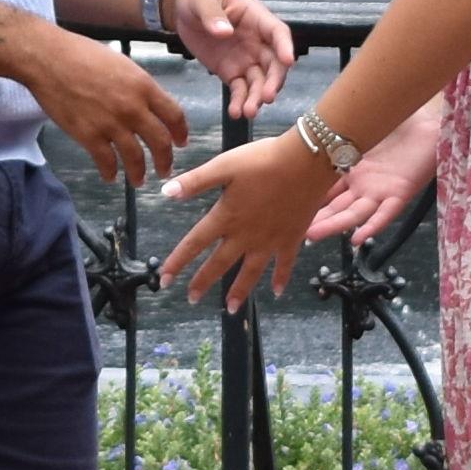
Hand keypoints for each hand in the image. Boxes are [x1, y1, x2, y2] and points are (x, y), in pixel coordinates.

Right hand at [27, 29, 188, 187]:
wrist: (48, 59)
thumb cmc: (82, 54)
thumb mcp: (121, 64)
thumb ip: (137, 87)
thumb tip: (146, 104)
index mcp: (143, 86)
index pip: (174, 115)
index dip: (180, 132)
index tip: (181, 143)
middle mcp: (133, 108)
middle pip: (160, 142)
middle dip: (165, 160)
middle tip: (165, 170)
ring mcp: (111, 124)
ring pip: (135, 158)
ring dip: (139, 173)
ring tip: (139, 181)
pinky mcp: (89, 136)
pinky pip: (106, 162)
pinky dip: (110, 173)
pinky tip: (110, 177)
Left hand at [152, 128, 330, 309]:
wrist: (306, 161)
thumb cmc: (263, 160)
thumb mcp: (224, 165)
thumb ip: (195, 181)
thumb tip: (165, 192)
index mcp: (226, 217)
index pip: (194, 244)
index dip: (177, 262)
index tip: (164, 280)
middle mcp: (245, 236)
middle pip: (219, 264)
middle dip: (203, 282)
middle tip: (192, 299)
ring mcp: (270, 241)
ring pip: (250, 272)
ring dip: (239, 291)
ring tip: (230, 309)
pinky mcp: (291, 238)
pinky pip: (284, 264)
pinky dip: (280, 279)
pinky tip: (277, 292)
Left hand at [165, 0, 295, 106]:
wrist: (184, 10)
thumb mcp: (201, 0)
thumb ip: (212, 15)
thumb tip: (224, 32)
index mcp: (255, 17)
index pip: (277, 31)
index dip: (284, 46)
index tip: (288, 61)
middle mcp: (257, 41)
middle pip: (273, 63)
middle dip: (273, 81)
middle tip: (268, 97)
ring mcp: (246, 59)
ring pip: (259, 81)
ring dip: (257, 97)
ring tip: (248, 112)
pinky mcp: (232, 72)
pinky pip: (240, 89)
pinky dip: (239, 101)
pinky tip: (235, 113)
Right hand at [303, 114, 442, 254]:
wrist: (429, 119)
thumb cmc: (395, 119)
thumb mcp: (359, 126)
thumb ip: (335, 131)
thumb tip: (307, 125)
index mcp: (349, 169)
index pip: (323, 189)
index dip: (306, 199)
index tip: (284, 207)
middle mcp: (362, 185)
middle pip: (334, 206)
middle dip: (314, 218)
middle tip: (292, 230)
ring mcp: (379, 191)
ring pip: (353, 213)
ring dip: (334, 225)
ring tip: (313, 235)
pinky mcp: (400, 193)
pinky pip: (385, 214)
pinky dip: (371, 227)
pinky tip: (356, 238)